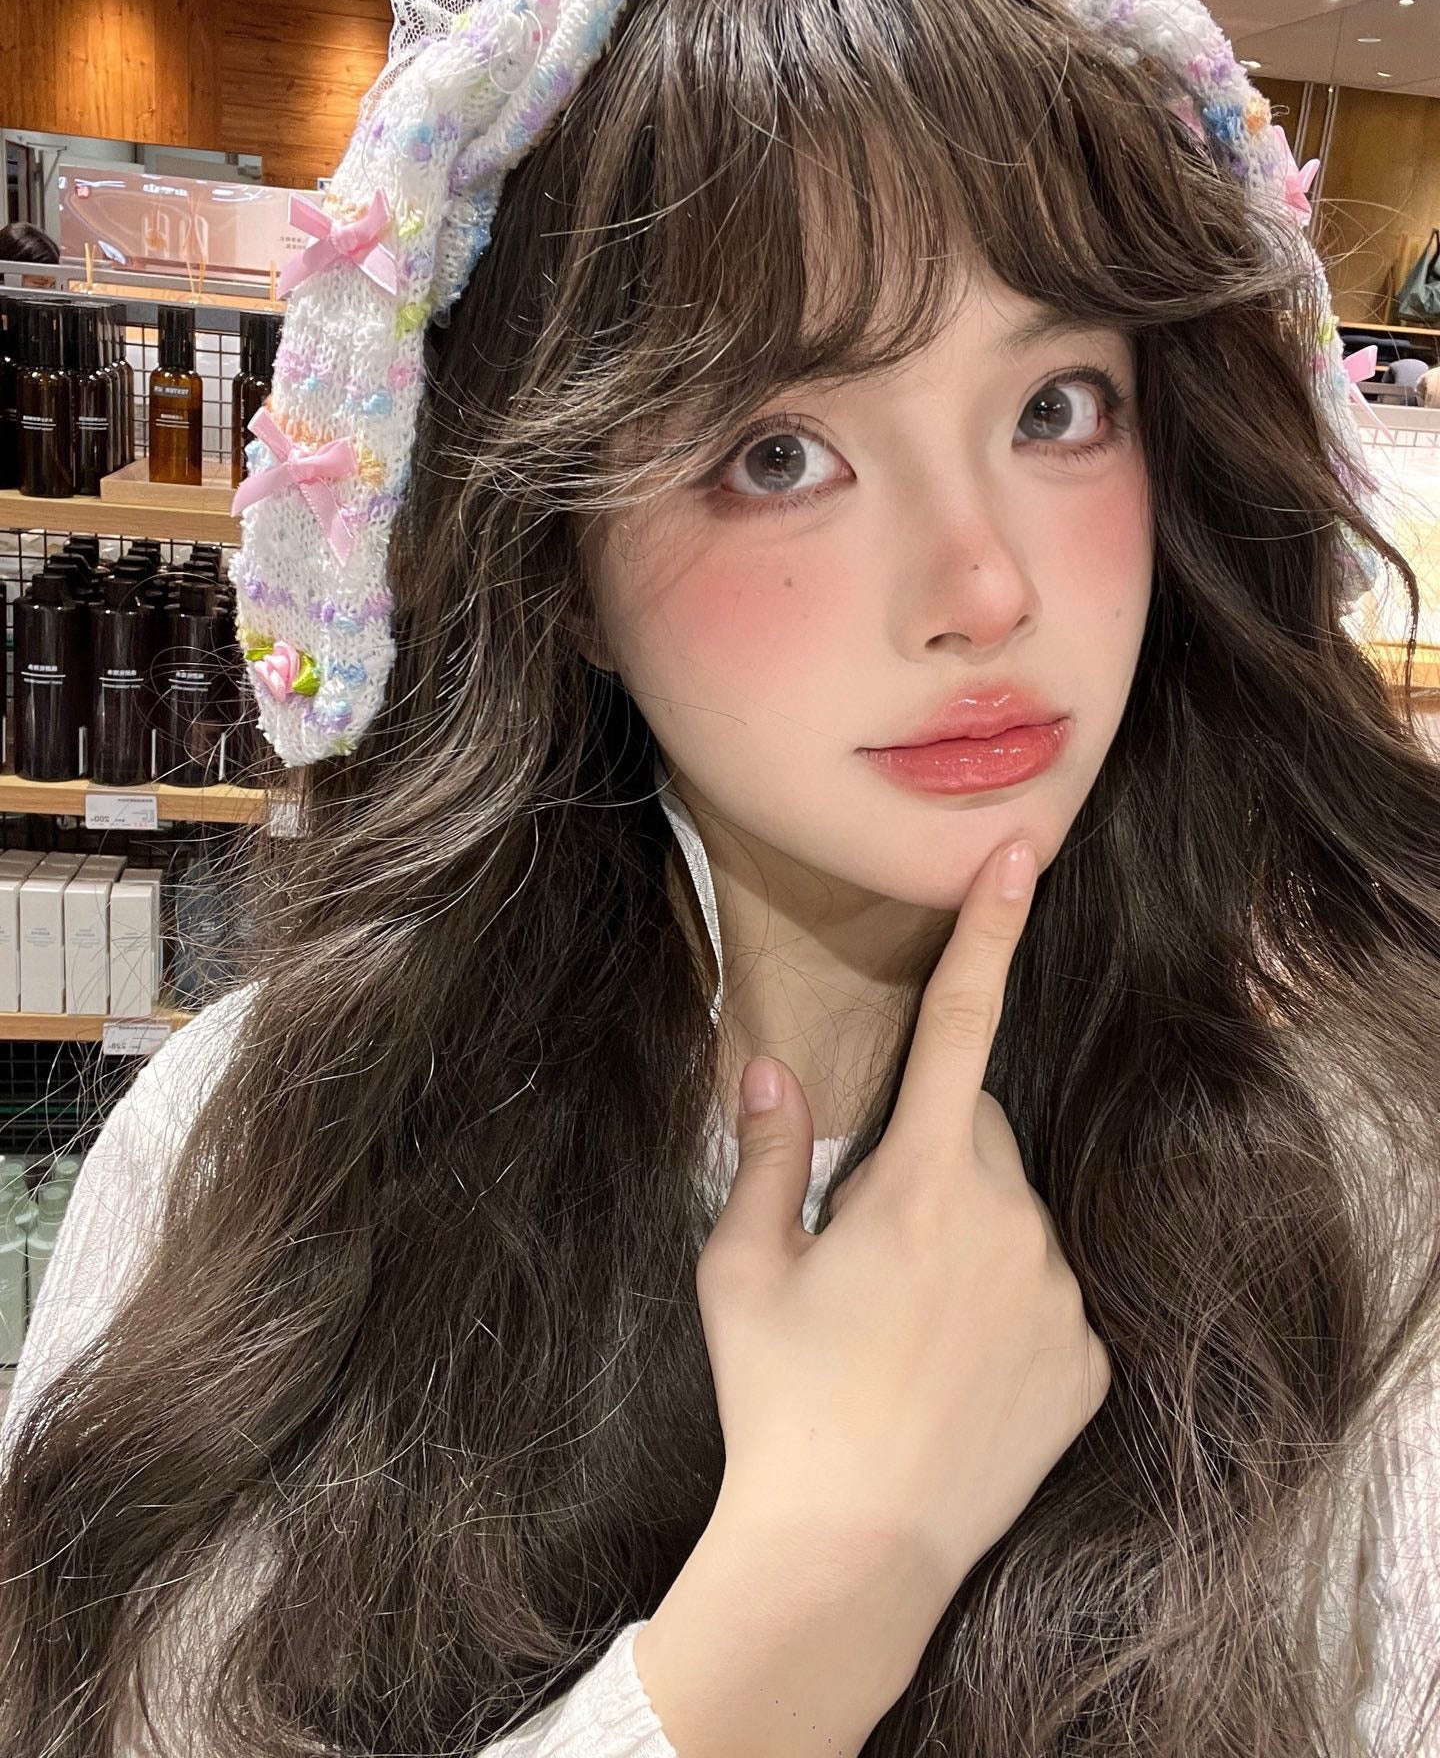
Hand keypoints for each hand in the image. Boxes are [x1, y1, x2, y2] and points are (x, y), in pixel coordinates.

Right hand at [696, 837, 1111, 1597]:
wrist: (849, 1553)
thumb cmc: (779, 1401)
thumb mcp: (739, 1271)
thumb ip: (767, 1155)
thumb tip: (772, 1073)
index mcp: (920, 1184)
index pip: (960, 1026)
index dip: (989, 930)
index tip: (1021, 852)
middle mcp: (1009, 1223)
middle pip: (976, 1135)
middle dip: (929, 1157)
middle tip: (863, 1245)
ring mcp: (1058, 1294)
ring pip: (1012, 1218)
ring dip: (967, 1239)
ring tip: (902, 1330)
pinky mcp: (1087, 1361)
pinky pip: (1046, 1296)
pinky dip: (1005, 1309)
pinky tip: (949, 1375)